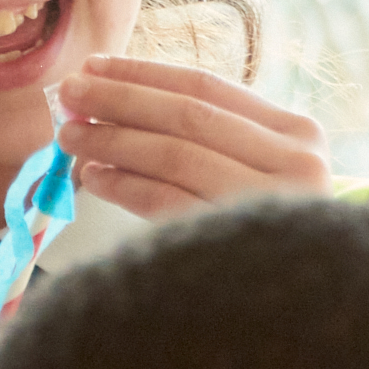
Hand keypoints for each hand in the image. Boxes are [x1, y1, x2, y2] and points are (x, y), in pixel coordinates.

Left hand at [55, 55, 331, 218]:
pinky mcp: (239, 241)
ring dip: (113, 140)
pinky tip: (94, 177)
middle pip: (187, 115)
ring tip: (69, 134)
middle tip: (68, 92)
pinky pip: (168, 202)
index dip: (144, 73)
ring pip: (175, 155)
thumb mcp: (257, 170)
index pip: (207, 87)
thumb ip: (201, 135)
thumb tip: (105, 103)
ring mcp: (271, 203)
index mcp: (298, 132)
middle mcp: (295, 162)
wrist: (300, 302)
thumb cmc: (269, 228)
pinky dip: (125, 186)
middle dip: (119, 99)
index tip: (94, 65)